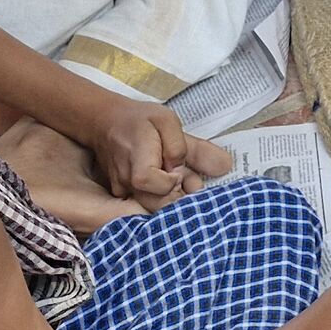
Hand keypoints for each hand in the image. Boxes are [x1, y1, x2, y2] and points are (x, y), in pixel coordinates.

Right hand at [85, 99, 234, 207]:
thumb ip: (192, 147)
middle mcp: (125, 179)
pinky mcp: (122, 197)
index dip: (170, 180)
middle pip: (155, 203)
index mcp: (137, 156)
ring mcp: (121, 190)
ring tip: (183, 181)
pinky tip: (171, 187)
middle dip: (178, 196)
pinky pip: (144, 206)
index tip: (179, 171)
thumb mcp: (170, 122)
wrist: (106, 123)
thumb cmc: (141, 121)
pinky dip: (161, 199)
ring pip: (151, 208)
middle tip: (190, 180)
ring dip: (173, 199)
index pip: (151, 181)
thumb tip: (224, 167)